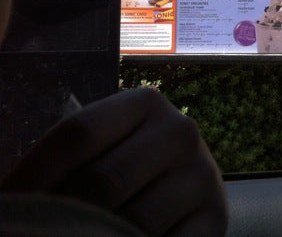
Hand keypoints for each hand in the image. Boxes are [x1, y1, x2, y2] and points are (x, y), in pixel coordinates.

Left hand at [0, 87, 227, 235]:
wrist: (187, 184)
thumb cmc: (129, 165)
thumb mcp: (103, 147)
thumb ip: (68, 160)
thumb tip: (12, 199)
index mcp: (145, 102)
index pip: (76, 134)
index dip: (31, 175)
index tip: (7, 206)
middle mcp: (180, 131)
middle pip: (101, 182)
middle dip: (59, 218)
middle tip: (39, 231)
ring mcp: (202, 175)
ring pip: (133, 221)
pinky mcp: (216, 217)